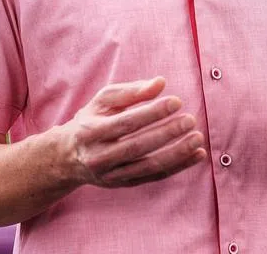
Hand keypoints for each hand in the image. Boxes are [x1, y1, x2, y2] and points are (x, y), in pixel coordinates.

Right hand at [62, 77, 206, 187]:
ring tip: (198, 139)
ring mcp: (111, 174)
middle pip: (137, 146)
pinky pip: (154, 177)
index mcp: (91, 131)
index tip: (176, 101)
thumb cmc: (92, 120)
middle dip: (166, 133)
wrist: (69, 156)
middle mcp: (99, 156)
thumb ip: (131, 91)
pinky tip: (197, 155)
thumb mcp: (103, 100)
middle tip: (190, 120)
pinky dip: (178, 167)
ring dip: (176, 154)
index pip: (126, 123)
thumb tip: (160, 83)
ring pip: (148, 166)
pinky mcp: (123, 183)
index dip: (152, 113)